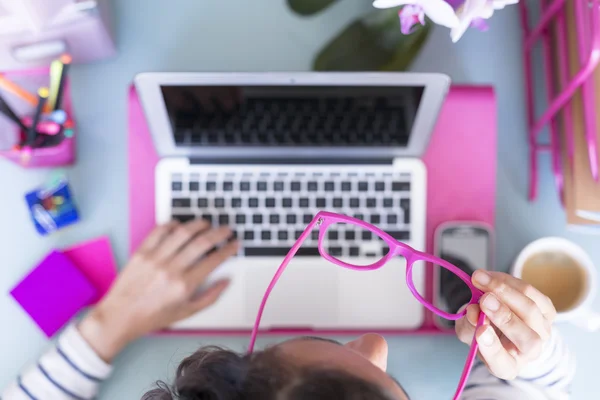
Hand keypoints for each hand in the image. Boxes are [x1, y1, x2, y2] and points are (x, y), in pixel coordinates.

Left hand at [79, 220, 238, 361]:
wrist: (120, 316)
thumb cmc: (153, 317)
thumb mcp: (187, 313)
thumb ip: (210, 296)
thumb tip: (226, 280)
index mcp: (184, 285)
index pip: (213, 260)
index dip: (228, 249)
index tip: (234, 244)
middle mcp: (170, 269)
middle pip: (202, 242)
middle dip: (219, 233)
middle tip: (226, 230)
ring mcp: (155, 258)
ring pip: (183, 232)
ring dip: (199, 224)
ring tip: (207, 224)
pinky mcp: (141, 252)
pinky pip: (160, 231)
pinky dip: (172, 224)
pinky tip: (180, 226)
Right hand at [456, 270, 555, 379]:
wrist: (507, 325)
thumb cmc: (486, 333)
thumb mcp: (468, 333)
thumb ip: (468, 326)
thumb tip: (473, 311)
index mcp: (507, 365)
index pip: (502, 362)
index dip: (491, 347)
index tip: (480, 331)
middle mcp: (530, 352)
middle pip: (526, 337)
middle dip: (504, 316)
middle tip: (484, 299)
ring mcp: (543, 331)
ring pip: (529, 309)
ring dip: (503, 290)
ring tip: (479, 278)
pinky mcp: (547, 310)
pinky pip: (531, 292)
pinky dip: (508, 281)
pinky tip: (490, 276)